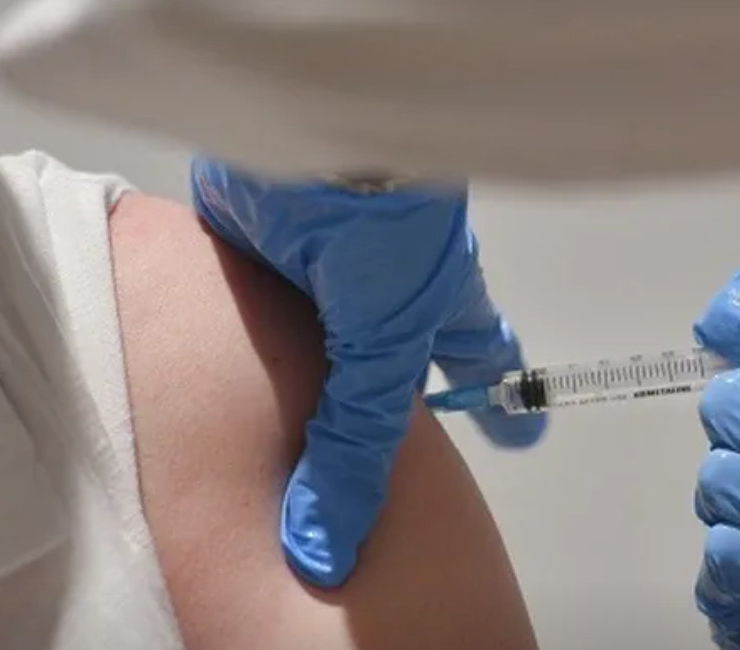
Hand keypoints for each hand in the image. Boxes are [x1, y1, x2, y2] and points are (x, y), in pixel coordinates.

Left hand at [190, 159, 546, 587]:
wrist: (311, 133)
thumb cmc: (385, 230)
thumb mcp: (385, 345)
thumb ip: (356, 441)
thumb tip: (327, 546)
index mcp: (438, 305)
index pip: (483, 362)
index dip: (499, 404)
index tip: (521, 439)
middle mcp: (386, 288)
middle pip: (398, 350)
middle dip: (400, 394)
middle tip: (405, 440)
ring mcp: (324, 264)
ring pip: (322, 329)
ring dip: (308, 369)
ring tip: (292, 425)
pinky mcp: (259, 245)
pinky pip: (251, 302)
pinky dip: (241, 333)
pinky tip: (217, 366)